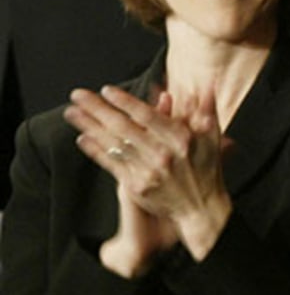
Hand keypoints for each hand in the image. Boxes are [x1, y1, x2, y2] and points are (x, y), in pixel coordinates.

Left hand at [67, 86, 233, 264]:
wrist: (201, 209)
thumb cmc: (207, 170)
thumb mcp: (212, 138)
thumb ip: (206, 110)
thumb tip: (205, 85)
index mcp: (180, 139)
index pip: (147, 116)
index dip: (125, 101)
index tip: (107, 90)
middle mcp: (162, 155)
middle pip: (123, 127)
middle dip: (97, 109)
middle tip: (78, 95)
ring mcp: (147, 171)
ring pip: (113, 144)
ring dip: (89, 127)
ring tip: (72, 113)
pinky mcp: (136, 186)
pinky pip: (111, 165)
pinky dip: (96, 151)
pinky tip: (83, 138)